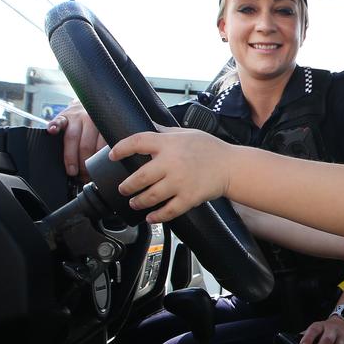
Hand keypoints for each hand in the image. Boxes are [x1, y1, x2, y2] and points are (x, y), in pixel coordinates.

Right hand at [46, 101, 105, 181]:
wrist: (87, 106)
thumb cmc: (97, 127)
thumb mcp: (105, 134)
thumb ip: (105, 147)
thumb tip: (104, 170)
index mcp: (103, 126)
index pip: (101, 147)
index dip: (97, 163)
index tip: (94, 174)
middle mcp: (90, 120)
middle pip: (86, 145)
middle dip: (84, 164)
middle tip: (82, 175)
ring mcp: (76, 117)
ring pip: (72, 138)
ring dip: (71, 157)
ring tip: (72, 170)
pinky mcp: (63, 115)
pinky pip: (58, 121)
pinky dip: (54, 126)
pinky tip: (52, 131)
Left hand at [111, 127, 231, 221]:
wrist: (231, 166)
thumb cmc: (210, 149)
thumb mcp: (186, 133)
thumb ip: (164, 132)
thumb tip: (147, 126)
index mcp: (169, 144)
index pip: (137, 142)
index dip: (121, 148)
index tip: (112, 155)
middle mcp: (172, 163)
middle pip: (140, 177)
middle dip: (127, 186)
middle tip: (123, 189)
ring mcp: (180, 182)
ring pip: (151, 196)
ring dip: (138, 201)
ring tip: (134, 202)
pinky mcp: (189, 198)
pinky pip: (168, 211)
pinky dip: (157, 216)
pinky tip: (151, 217)